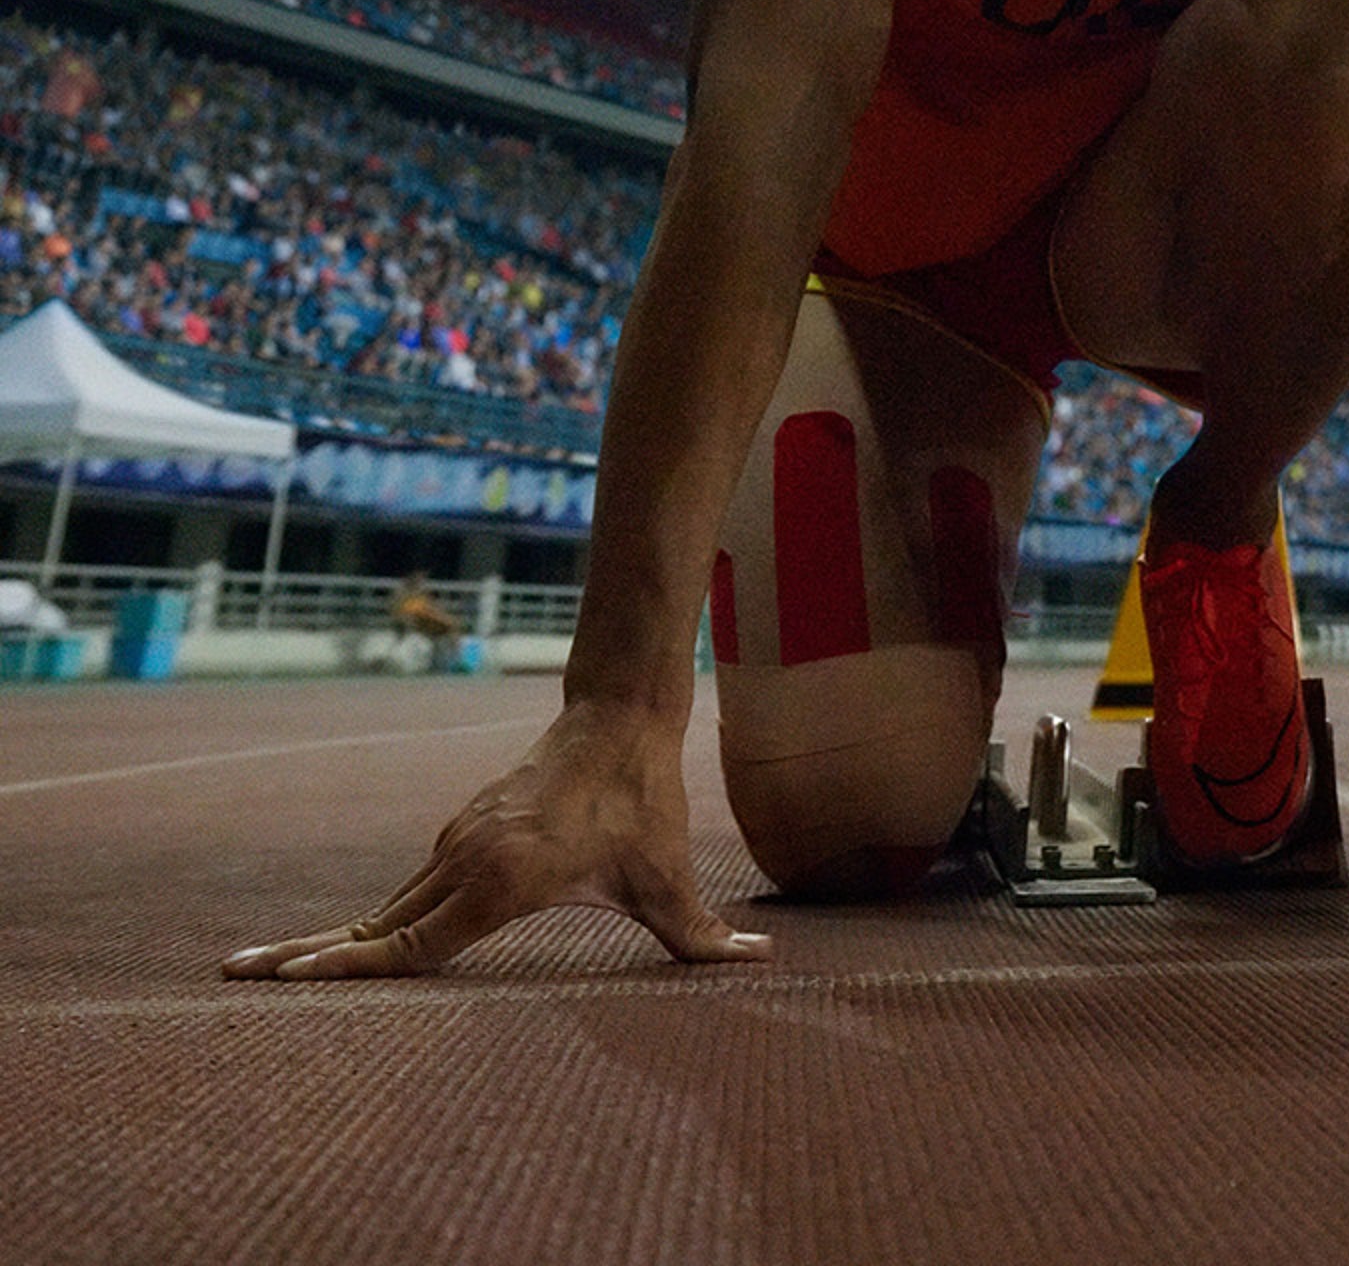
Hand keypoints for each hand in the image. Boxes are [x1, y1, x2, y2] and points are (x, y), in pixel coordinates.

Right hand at [221, 698, 767, 979]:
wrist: (619, 717)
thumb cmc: (645, 803)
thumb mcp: (670, 876)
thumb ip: (704, 934)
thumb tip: (761, 959)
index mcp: (501, 882)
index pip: (414, 944)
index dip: (354, 969)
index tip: (293, 982)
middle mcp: (462, 862)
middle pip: (374, 926)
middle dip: (305, 955)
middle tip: (234, 977)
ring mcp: (454, 844)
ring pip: (386, 907)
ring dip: (332, 939)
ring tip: (269, 967)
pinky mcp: (459, 833)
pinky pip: (409, 890)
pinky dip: (373, 920)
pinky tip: (348, 943)